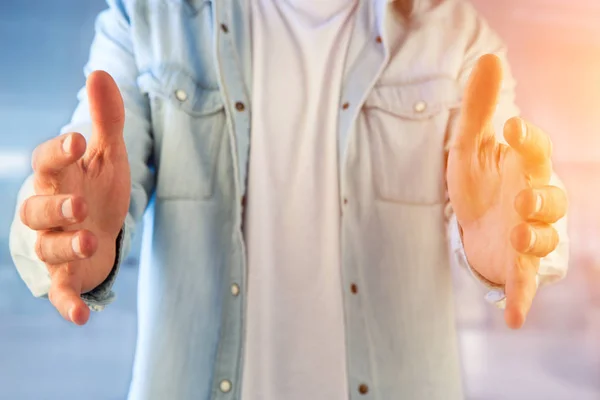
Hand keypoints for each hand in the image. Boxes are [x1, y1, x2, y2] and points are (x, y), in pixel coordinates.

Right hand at [19, 71, 130, 324]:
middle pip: (40, 207)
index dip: (60, 151)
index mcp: (57, 177)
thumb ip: (106, 120)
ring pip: (49, 246)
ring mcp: (55, 244)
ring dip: (68, 246)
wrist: (92, 228)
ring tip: (92, 242)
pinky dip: (67, 304)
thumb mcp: (108, 155)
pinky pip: (61, 291)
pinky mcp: (66, 275)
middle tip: (81, 202)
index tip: (79, 138)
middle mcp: (47, 211)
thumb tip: (102, 70)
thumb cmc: (95, 186)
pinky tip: (83, 318)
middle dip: (59, 205)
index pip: (48, 161)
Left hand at [447, 54, 567, 328]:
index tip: (512, 125)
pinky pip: (526, 283)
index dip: (528, 140)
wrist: (472, 224)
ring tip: (522, 236)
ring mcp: (529, 234)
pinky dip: (522, 300)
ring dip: (538, 239)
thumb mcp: (467, 146)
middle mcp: (535, 200)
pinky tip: (515, 320)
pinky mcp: (517, 264)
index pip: (536, 151)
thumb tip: (487, 57)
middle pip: (553, 198)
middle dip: (543, 198)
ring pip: (546, 238)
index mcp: (525, 168)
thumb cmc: (478, 183)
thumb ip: (477, 108)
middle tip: (523, 196)